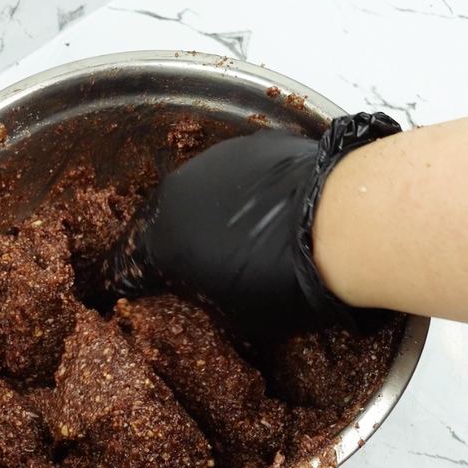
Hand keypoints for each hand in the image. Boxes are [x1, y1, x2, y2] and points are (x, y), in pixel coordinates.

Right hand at [115, 112, 401, 330]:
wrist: (347, 224)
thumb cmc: (288, 282)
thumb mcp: (237, 321)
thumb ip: (206, 303)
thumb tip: (210, 299)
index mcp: (156, 245)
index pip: (120, 269)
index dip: (124, 285)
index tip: (128, 294)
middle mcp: (172, 197)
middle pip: (159, 224)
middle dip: (172, 244)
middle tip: (198, 269)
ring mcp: (211, 166)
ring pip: (199, 195)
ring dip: (210, 215)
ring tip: (246, 241)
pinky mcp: (250, 146)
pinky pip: (237, 175)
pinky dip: (247, 194)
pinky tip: (276, 214)